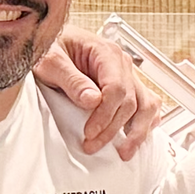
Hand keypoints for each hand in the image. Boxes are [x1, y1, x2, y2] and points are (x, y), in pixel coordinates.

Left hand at [36, 28, 161, 154]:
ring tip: (125, 151)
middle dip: (112, 128)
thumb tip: (92, 101)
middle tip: (92, 145)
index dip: (105, 114)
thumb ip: (71, 80)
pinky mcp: (126, 86)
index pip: (116, 88)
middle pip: (130, 101)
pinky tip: (135, 137)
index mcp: (105, 52)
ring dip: (138, 131)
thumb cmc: (49, 47)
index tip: (89, 132)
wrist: (49, 41)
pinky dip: (145, 122)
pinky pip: (146, 105)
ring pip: (146, 105)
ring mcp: (126, 75)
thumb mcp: (50, 61)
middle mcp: (121, 63)